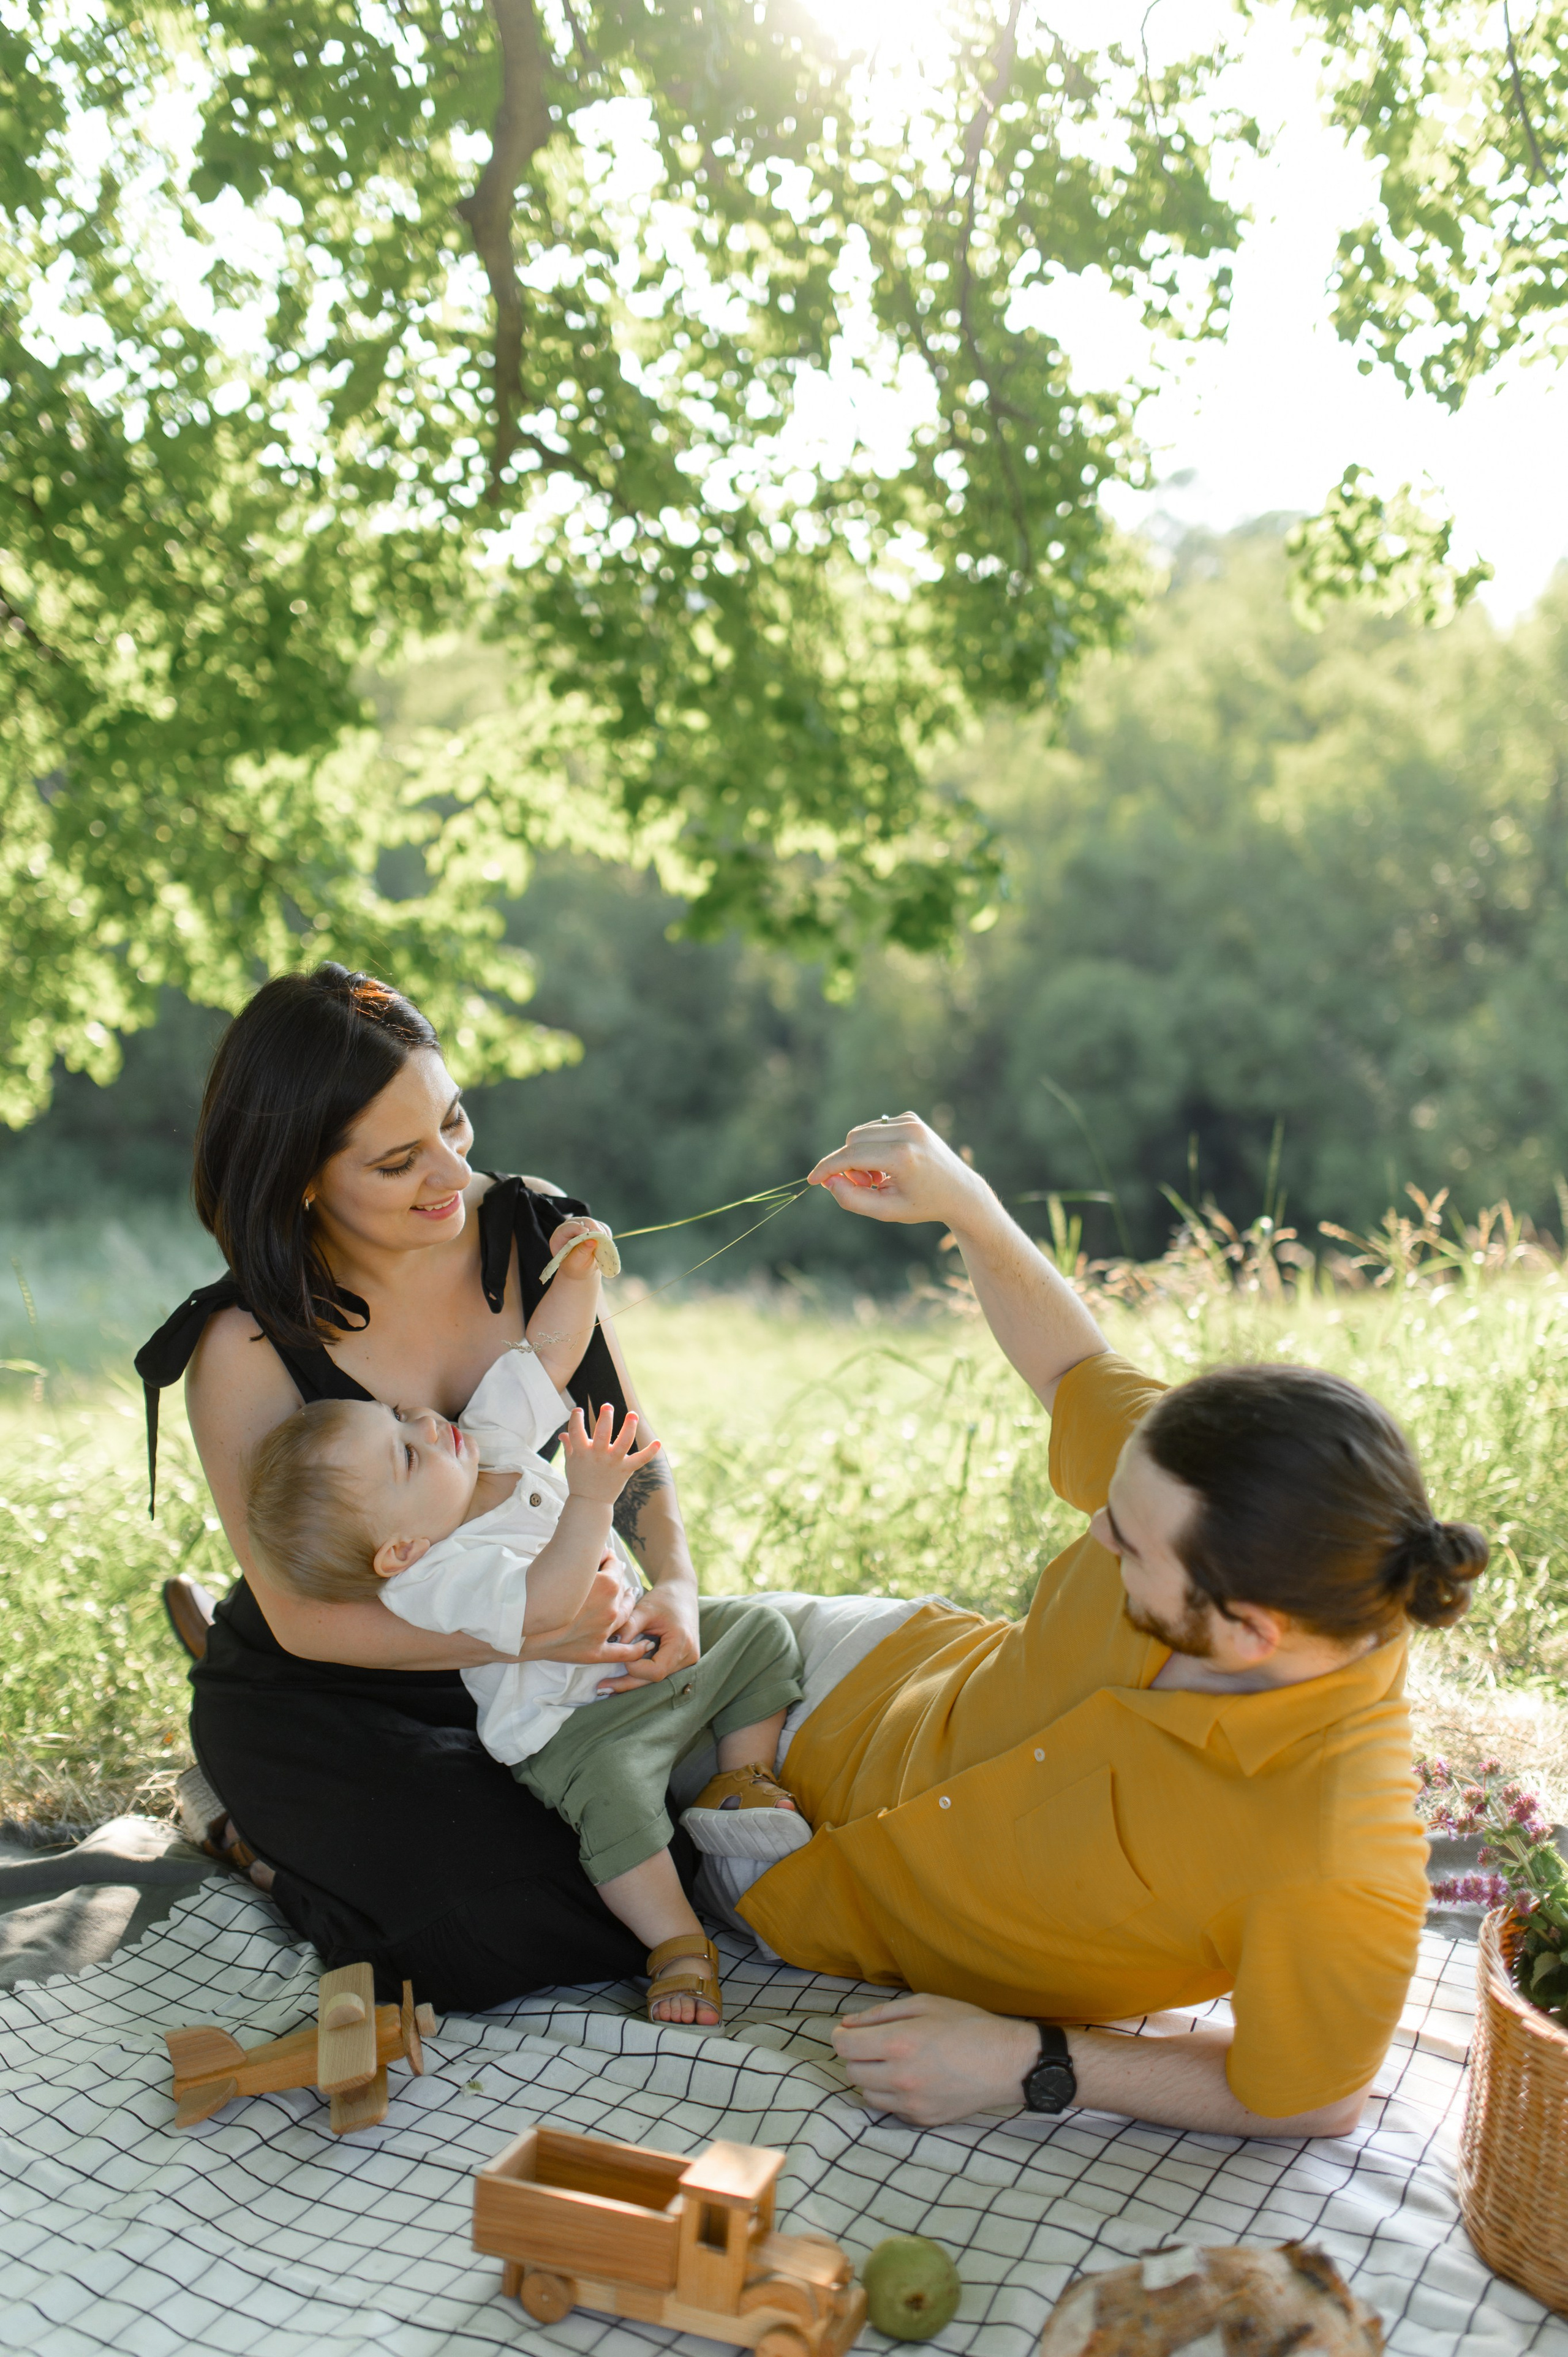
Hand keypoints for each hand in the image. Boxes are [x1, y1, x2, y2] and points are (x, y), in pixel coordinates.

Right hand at [522, 1562, 650, 1668]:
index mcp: (606, 1585)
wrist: (520, 1627)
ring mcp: (604, 1631)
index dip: (608, 1560)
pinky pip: (622, 1653)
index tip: (603, 1559)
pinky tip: (645, 1645)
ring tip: (628, 1597)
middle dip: (616, 1581)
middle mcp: (609, 1608)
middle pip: (621, 1590)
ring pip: (626, 1615)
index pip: (615, 1566)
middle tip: (611, 1576)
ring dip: (627, 1604)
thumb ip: (584, 1557)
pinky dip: (636, 1650)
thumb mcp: (562, 1564)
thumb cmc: (538, 1592)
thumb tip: (599, 1551)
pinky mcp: (596, 1651)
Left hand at [545, 1215, 612, 1281]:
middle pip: (585, 1222)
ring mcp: (584, 1226)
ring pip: (596, 1224)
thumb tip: (592, 1241)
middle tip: (602, 1238)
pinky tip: (603, 1247)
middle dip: (594, 1230)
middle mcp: (571, 1227)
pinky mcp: (595, 1228)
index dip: (578, 1228)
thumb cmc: (575, 1267)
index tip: (587, 1232)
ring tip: (602, 1248)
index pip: (569, 1227)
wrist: (582, 1269)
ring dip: (601, 1235)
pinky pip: (603, 1228)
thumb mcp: (575, 1264)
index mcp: (560, 1236)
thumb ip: (581, 1253)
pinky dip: (606, 1237)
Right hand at [561, 1402, 661, 1503]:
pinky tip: (658, 1442)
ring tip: (632, 1414)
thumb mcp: (571, 1462)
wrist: (590, 1502)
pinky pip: (640, 1460)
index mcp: (582, 1452)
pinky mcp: (625, 1470)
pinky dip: (650, 1452)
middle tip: (607, 1406)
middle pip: (602, 1434)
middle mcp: (598, 1456)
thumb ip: (569, 1445)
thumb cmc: (579, 1479)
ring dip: (629, 1428)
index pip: (576, 1431)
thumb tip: (562, 1433)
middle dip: (605, 1418)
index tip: (577, 1410)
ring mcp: (613, 1463)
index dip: (575, 1419)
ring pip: (623, 1443)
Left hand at [598, 1570, 701, 1689]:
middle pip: (655, 1680)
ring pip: (657, 1681)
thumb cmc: (663, 1598)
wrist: (682, 1591)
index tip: (621, 1654)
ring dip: (634, 1682)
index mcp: (682, 1642)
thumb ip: (628, 1627)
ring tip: (608, 1687)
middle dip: (628, 1684)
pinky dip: (642, 1676)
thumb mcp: (643, 1609)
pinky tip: (623, 1679)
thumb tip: (610, 1647)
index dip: (634, 1668)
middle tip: (601, 1688)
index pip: (655, 1671)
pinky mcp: (683, 1661)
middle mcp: (689, 1656)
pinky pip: (661, 1674)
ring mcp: (688, 1661)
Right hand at [806, 1114, 988, 1231]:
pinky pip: (875, 1129)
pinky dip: (873, 1147)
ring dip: (860, 1156)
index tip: (812, 1180)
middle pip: (852, 1141)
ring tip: (879, 1178)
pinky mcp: (911, 1118)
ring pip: (861, 1133)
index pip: (850, 1156)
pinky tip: (889, 1165)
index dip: (827, 1168)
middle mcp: (907, 1132)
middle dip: (847, 1165)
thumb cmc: (923, 1205)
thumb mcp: (886, 1211)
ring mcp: (911, 1121)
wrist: (960, 1191)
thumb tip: (829, 1181)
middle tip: (864, 1186)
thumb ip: (852, 1199)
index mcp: (902, 1156)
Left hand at [832, 1992, 1038, 2125]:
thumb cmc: (967, 2025)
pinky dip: (892, 2096)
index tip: (847, 2032)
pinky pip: (891, 2110)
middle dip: (856, 2056)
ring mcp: (912, 2103)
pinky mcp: (923, 2120)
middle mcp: (900, 2077)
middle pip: (852, 2072)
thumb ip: (881, 2014)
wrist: (1006, 2062)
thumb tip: (848, 2024)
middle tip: (874, 2044)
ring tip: (895, 2062)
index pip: (845, 2047)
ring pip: (868, 2094)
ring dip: (872, 2077)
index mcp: (899, 2043)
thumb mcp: (925, 2004)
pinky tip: (912, 2080)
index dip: (841, 2037)